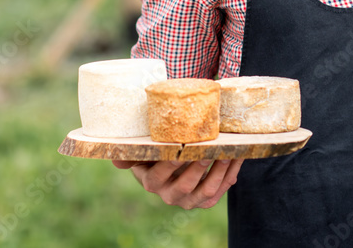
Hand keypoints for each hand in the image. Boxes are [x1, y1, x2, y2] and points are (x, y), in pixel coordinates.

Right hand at [112, 158, 242, 209]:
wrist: (170, 165)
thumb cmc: (156, 152)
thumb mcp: (141, 153)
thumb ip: (129, 155)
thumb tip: (114, 158)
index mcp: (151, 182)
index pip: (159, 175)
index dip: (170, 164)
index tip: (181, 150)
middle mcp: (169, 195)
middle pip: (186, 185)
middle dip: (199, 168)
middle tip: (209, 150)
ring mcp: (188, 201)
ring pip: (206, 190)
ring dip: (219, 172)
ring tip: (228, 154)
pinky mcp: (204, 202)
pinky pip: (220, 192)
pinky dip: (230, 175)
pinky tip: (238, 159)